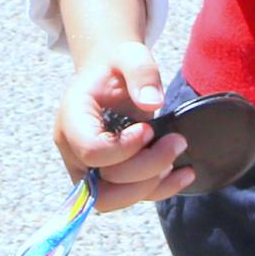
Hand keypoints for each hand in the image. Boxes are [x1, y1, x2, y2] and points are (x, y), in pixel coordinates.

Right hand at [55, 45, 195, 210]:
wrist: (109, 78)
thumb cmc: (116, 68)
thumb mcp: (130, 55)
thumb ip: (141, 72)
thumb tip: (153, 102)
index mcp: (72, 118)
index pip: (91, 150)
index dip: (124, 148)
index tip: (148, 128)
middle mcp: (72, 149)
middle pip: (101, 182)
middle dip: (145, 169)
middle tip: (176, 142)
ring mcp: (86, 169)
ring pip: (112, 200)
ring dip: (151, 186)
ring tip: (178, 159)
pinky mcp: (104, 180)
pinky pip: (127, 199)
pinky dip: (158, 191)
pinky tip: (183, 173)